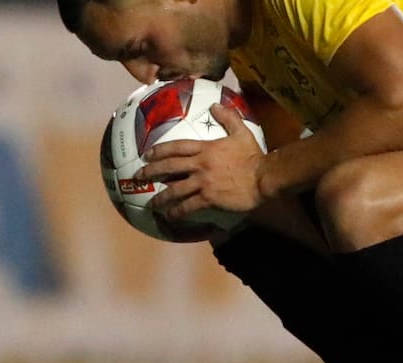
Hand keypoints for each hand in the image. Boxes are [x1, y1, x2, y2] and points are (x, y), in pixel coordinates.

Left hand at [142, 104, 266, 220]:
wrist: (264, 177)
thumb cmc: (253, 156)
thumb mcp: (242, 132)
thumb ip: (228, 118)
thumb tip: (215, 105)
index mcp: (206, 148)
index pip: (176, 147)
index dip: (159, 151)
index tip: (146, 154)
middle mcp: (200, 164)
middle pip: (169, 167)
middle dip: (151, 171)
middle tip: (138, 176)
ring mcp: (203, 182)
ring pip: (174, 190)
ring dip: (161, 198)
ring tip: (153, 204)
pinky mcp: (208, 198)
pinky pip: (187, 206)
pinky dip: (177, 212)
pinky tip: (170, 217)